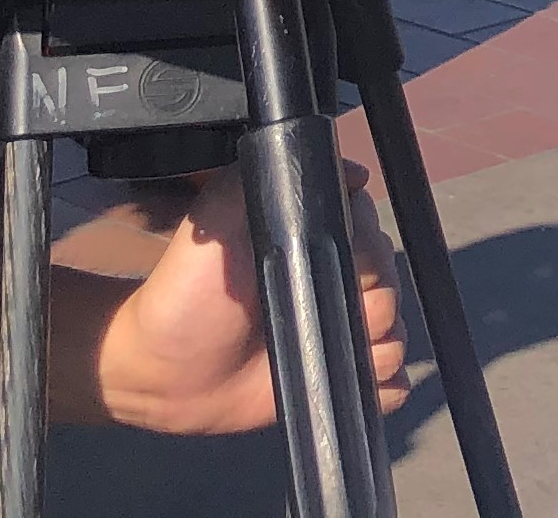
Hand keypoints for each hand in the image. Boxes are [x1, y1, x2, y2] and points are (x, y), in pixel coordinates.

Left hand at [96, 156, 409, 436]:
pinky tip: (348, 380)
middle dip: (368, 304)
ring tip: (325, 350)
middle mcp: (334, 286)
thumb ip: (264, 177)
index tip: (331, 264)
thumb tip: (353, 173)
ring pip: (394, 336)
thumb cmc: (185, 292)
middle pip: (391, 290)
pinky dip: (383, 384)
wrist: (163, 373)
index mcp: (314, 245)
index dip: (366, 252)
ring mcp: (337, 335)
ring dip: (374, 347)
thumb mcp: (214, 220)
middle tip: (315, 311)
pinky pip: (390, 383)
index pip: (375, 238)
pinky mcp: (335, 379)